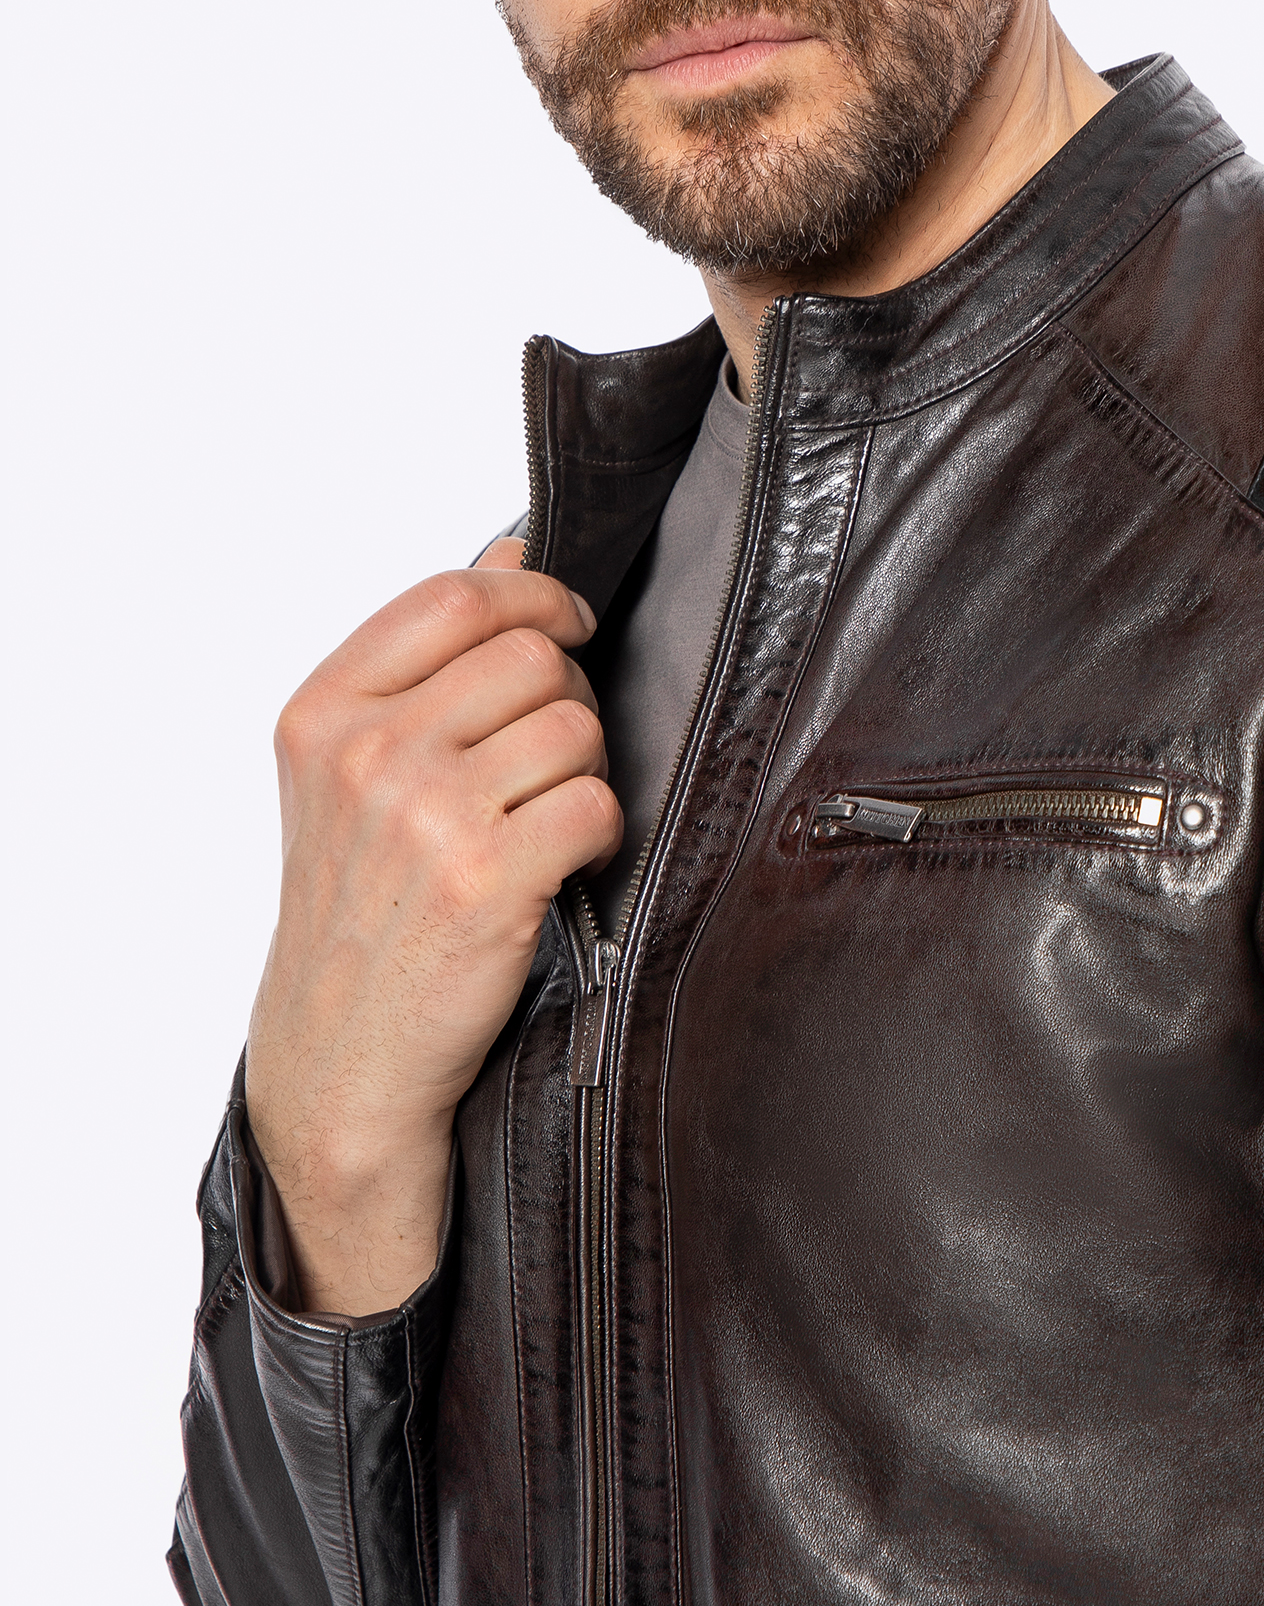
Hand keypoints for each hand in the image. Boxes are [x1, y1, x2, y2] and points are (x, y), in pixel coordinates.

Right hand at [244, 540, 619, 1313]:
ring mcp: (425, 815)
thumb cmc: (359, 908)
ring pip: (573, 722)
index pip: (454, 594)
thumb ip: (425, 660)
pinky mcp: (488, 879)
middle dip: (568, 692)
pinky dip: (598, 832)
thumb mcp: (350, 773)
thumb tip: (512, 548)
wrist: (340, 1057)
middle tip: (551, 754)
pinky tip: (561, 865)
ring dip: (585, 766)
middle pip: (530, 653)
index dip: (535, 594)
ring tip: (545, 817)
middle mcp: (367, 753)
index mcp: (323, 712)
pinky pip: (596, 801)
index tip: (566, 626)